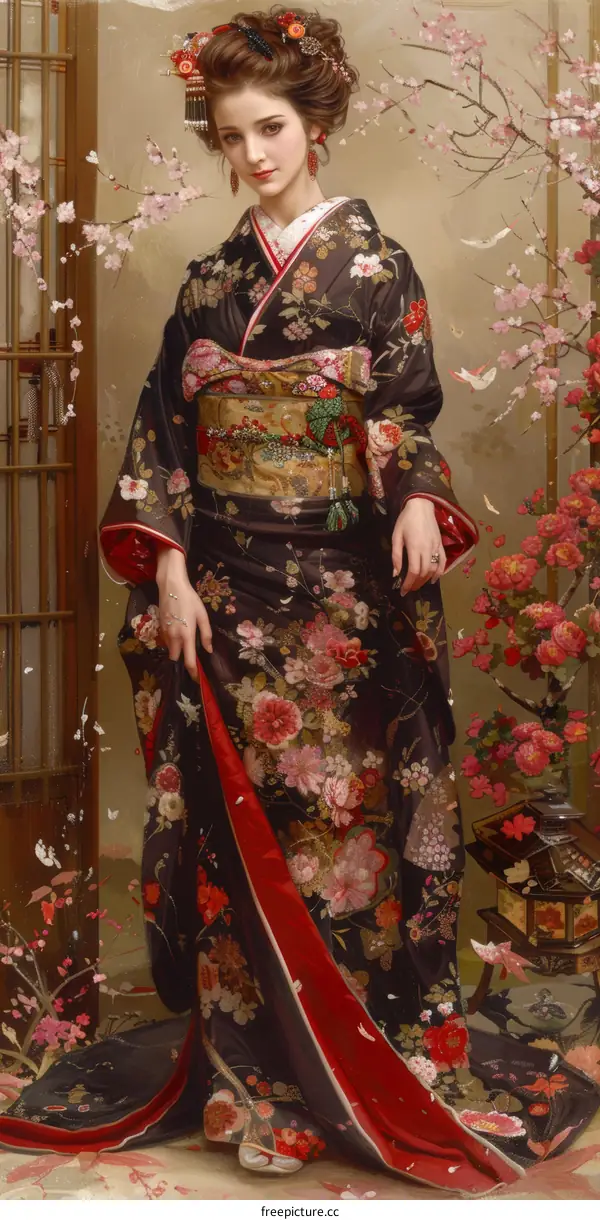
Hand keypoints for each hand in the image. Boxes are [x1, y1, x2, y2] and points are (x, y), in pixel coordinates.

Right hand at [156, 545, 212, 680]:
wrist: (171, 586)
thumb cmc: (190, 599)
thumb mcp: (202, 615)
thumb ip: (206, 634)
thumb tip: (208, 650)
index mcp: (186, 635)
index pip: (189, 661)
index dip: (193, 673)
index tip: (197, 680)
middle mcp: (174, 637)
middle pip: (176, 659)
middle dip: (182, 664)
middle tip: (191, 664)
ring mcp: (165, 633)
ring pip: (170, 651)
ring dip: (176, 653)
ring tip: (185, 651)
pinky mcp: (160, 628)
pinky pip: (166, 642)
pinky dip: (171, 644)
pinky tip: (178, 638)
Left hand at [391, 497, 445, 594]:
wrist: (421, 505)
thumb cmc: (406, 520)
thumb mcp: (396, 536)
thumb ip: (396, 556)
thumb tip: (395, 573)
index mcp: (415, 547)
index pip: (414, 571)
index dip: (409, 583)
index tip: (403, 591)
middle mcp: (427, 549)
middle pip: (424, 573)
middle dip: (416, 584)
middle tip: (409, 589)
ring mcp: (436, 547)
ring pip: (434, 569)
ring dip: (426, 580)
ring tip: (418, 585)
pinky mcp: (441, 545)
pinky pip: (443, 562)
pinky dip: (440, 573)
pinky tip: (433, 579)